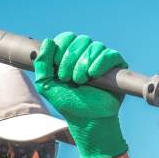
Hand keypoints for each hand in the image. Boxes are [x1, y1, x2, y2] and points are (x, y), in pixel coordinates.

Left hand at [34, 32, 128, 157]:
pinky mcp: (117, 67)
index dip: (61, 49)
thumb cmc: (68, 103)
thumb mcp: (46, 85)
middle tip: (69, 79)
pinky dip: (100, 63)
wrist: (87, 119)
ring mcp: (102, 59)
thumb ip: (41, 64)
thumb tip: (48, 41)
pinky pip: (110, 54)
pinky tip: (94, 75)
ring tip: (82, 81)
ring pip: (95, 46)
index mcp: (70, 55)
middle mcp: (87, 54)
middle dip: (71, 59)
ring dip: (84, 64)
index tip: (58, 71)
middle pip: (80, 40)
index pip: (67, 37)